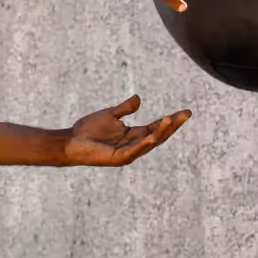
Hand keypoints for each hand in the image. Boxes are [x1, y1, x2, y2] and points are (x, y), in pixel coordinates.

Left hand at [62, 95, 192, 166]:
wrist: (70, 142)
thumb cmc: (88, 130)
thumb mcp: (110, 115)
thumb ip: (125, 109)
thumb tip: (139, 99)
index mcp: (133, 135)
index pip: (157, 127)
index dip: (171, 120)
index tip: (185, 112)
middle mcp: (134, 145)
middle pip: (159, 135)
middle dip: (173, 126)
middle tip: (186, 115)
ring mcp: (127, 153)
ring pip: (150, 143)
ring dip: (161, 132)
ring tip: (171, 119)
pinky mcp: (118, 158)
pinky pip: (134, 150)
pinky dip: (144, 143)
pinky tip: (152, 135)